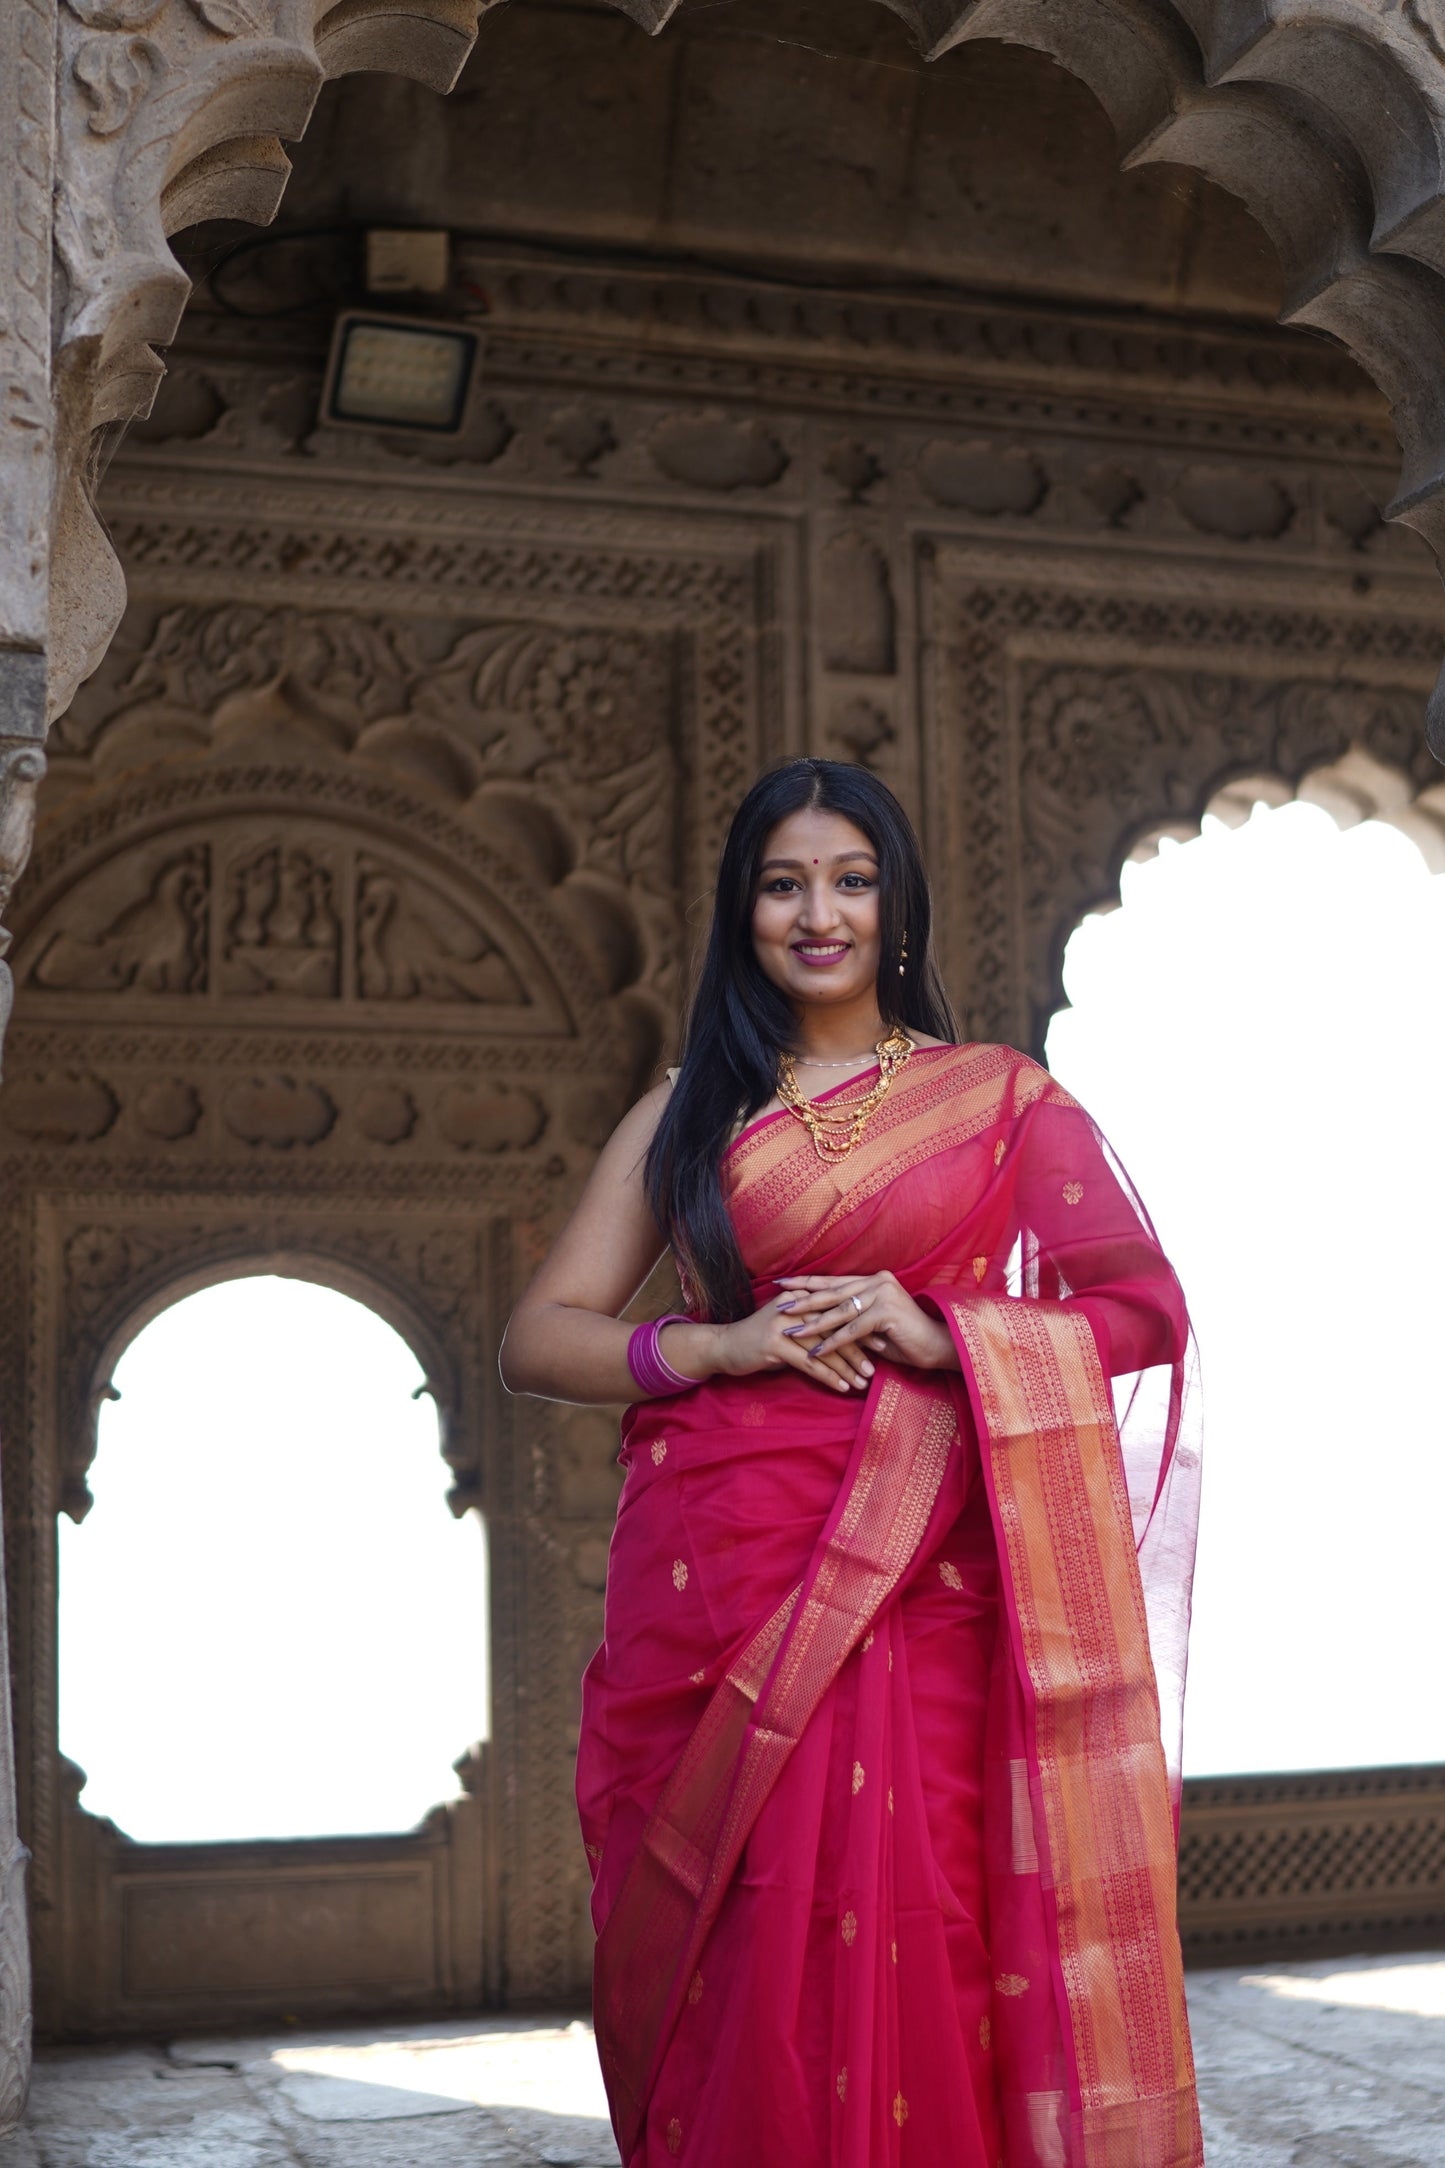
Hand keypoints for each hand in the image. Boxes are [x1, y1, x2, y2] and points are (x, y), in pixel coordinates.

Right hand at [687, 1293, 876, 1394]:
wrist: (725, 1346)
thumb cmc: (761, 1339)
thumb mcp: (790, 1327)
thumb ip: (815, 1327)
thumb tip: (848, 1337)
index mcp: (802, 1297)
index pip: (838, 1312)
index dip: (861, 1327)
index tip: (883, 1341)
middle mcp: (795, 1307)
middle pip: (836, 1327)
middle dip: (860, 1347)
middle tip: (879, 1364)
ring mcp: (784, 1324)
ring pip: (825, 1347)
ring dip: (847, 1366)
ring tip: (864, 1380)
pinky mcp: (775, 1344)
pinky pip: (810, 1363)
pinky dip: (829, 1376)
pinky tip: (843, 1387)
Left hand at [773, 1271, 957, 1372]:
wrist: (938, 1346)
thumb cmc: (906, 1339)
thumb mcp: (873, 1325)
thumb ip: (852, 1319)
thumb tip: (823, 1321)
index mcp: (873, 1280)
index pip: (834, 1281)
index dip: (807, 1283)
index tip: (782, 1284)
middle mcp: (877, 1281)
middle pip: (832, 1292)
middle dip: (803, 1299)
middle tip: (779, 1304)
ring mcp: (883, 1295)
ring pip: (839, 1311)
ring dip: (813, 1323)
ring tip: (790, 1331)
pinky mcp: (887, 1313)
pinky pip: (852, 1330)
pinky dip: (833, 1342)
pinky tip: (816, 1351)